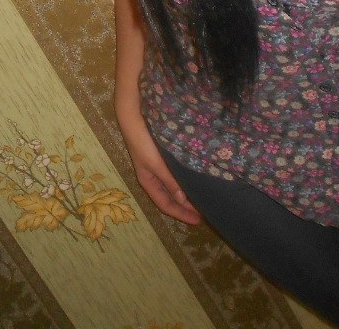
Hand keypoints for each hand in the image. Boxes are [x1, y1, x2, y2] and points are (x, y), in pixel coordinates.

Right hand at [117, 108, 201, 224]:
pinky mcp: (162, 156)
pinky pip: (175, 176)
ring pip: (173, 187)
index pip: (166, 204)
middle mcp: (153, 177)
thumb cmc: (143, 142)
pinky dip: (184, 182)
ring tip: (200, 200)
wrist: (134, 117)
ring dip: (185, 195)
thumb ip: (169, 181)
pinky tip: (193, 181)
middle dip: (185, 207)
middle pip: (170, 198)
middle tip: (203, 214)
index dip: (181, 214)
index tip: (197, 221)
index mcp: (148, 182)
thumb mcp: (156, 164)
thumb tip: (183, 200)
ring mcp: (157, 167)